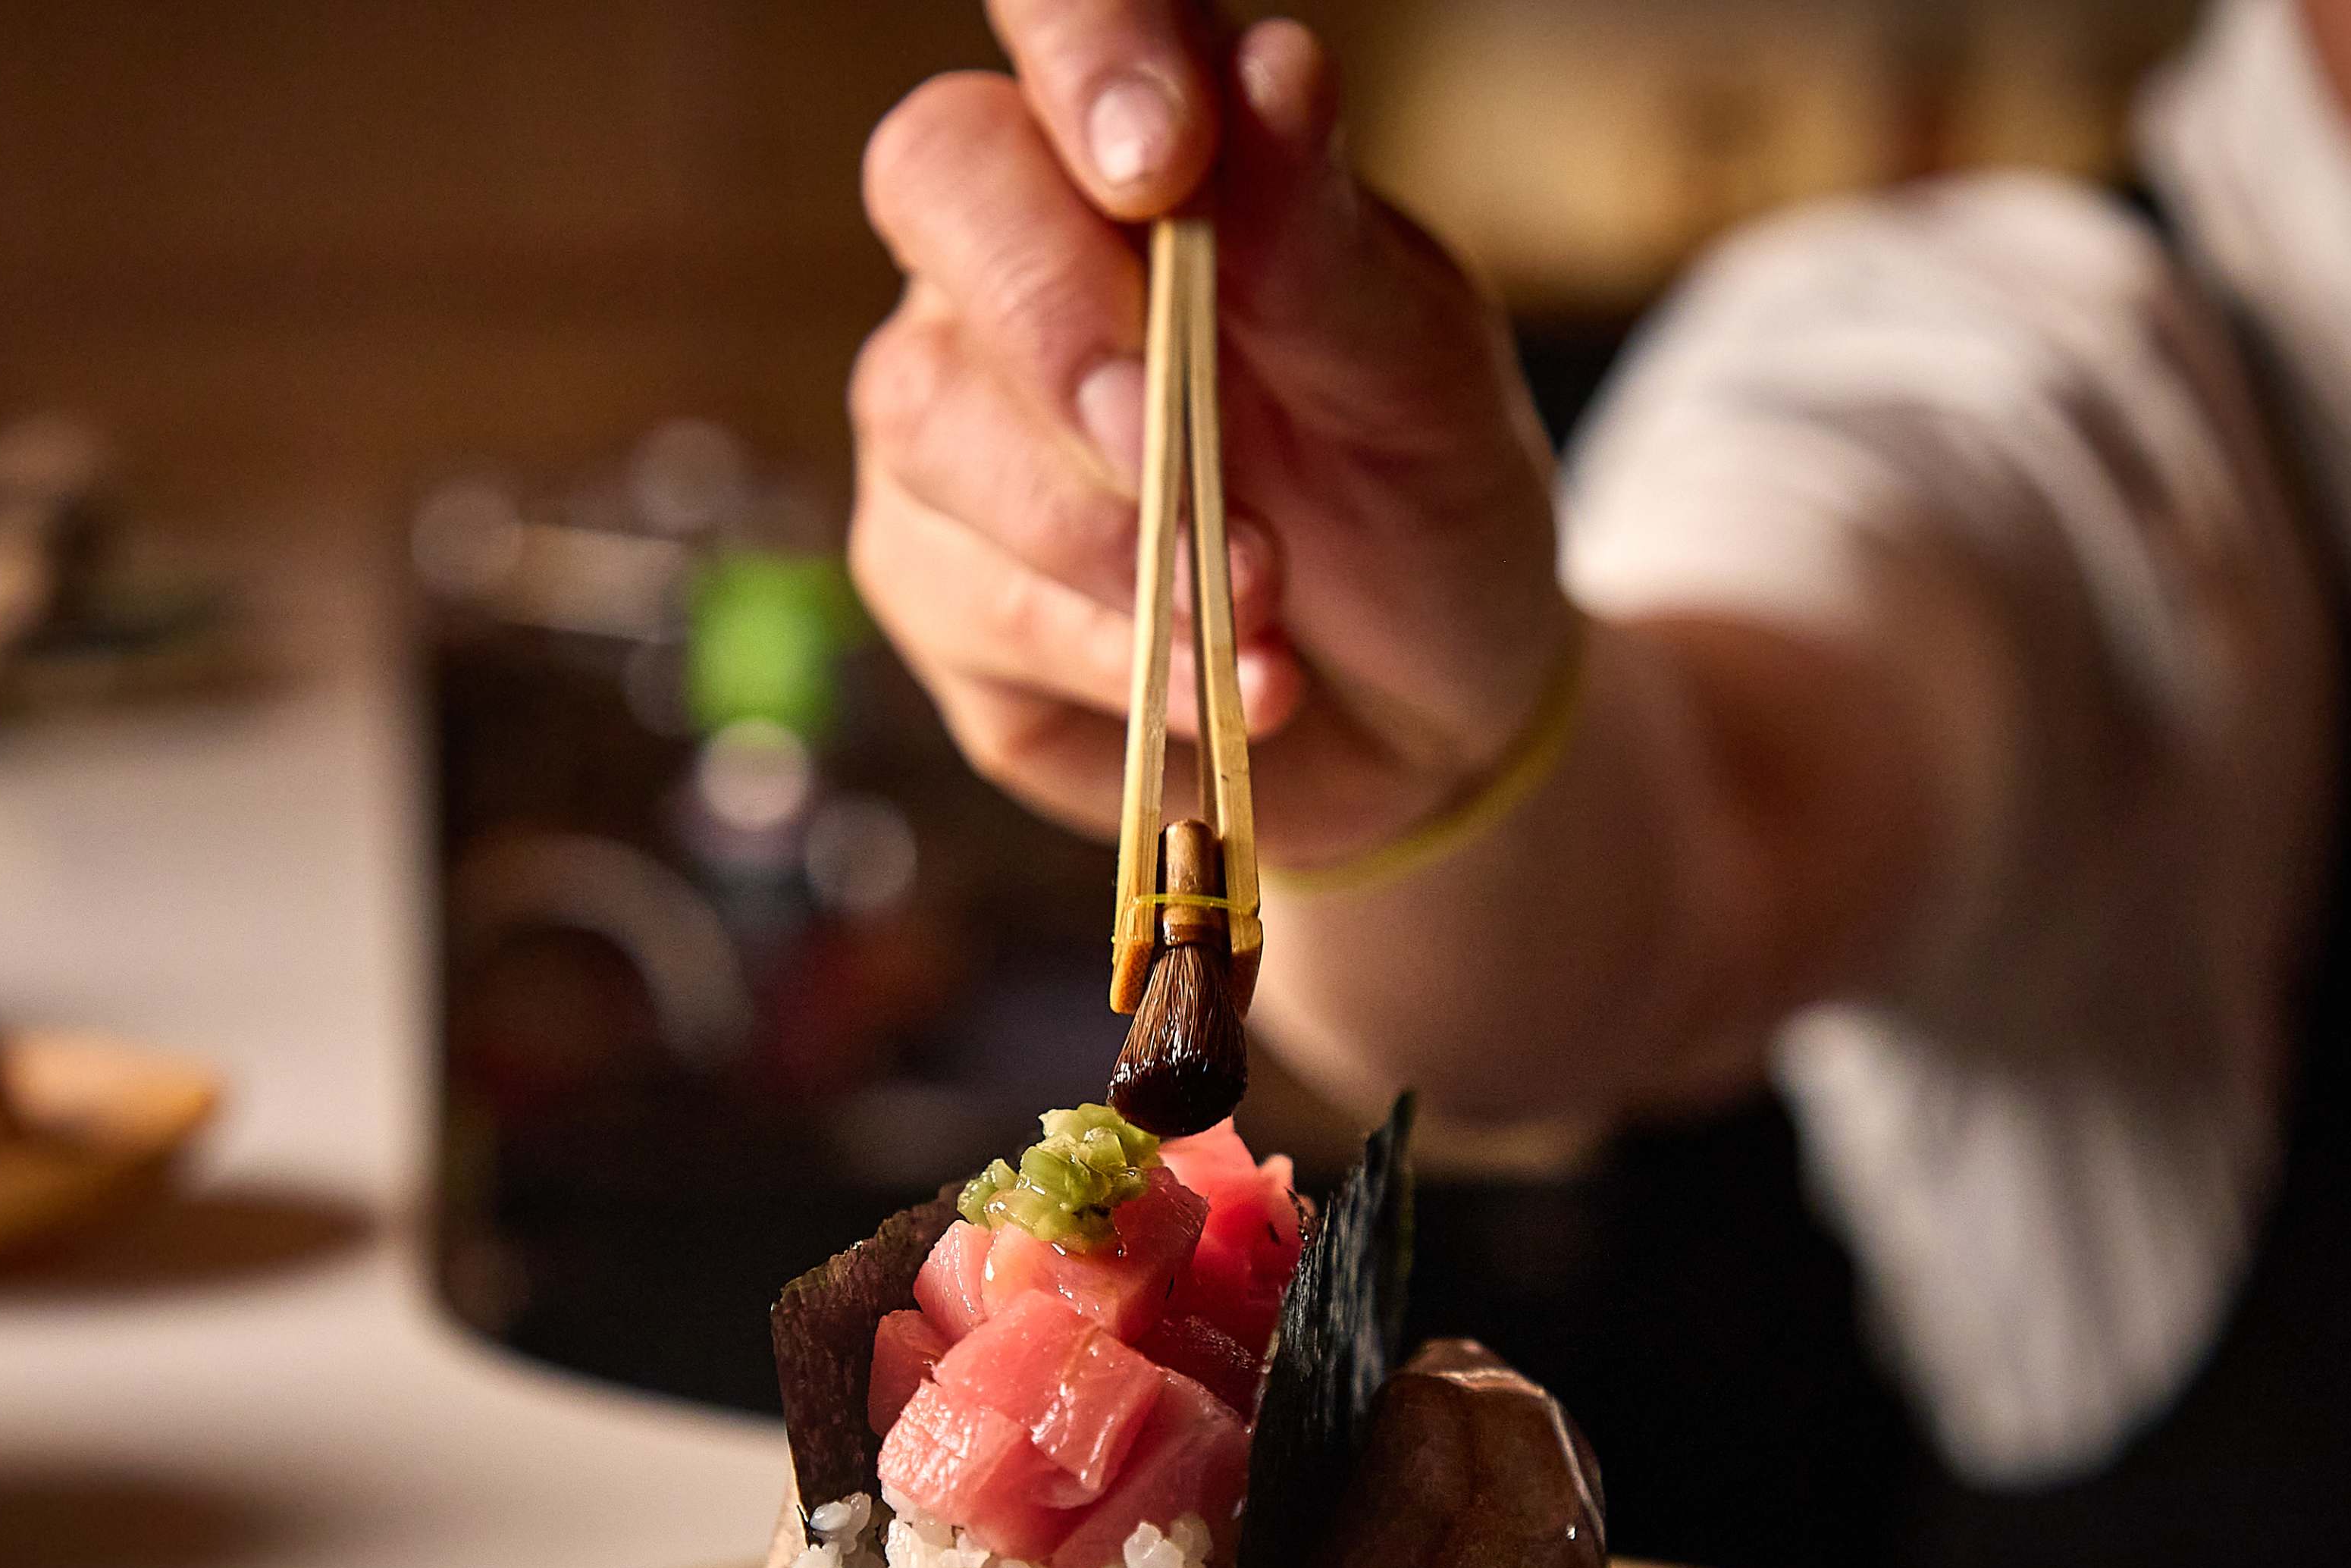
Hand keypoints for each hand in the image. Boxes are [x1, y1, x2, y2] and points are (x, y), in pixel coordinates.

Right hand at [849, 5, 1574, 868]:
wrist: (1417, 714)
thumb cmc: (1417, 501)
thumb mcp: (1420, 375)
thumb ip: (1320, 242)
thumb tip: (1269, 69)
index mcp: (1146, 153)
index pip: (1058, 14)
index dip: (1081, 48)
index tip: (1159, 161)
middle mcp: (1016, 257)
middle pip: (938, 189)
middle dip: (1064, 328)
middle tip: (1176, 444)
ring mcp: (954, 424)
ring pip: (930, 422)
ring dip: (1109, 532)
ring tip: (1264, 605)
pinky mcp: (941, 590)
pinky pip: (974, 604)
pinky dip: (1117, 656)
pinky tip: (1231, 684)